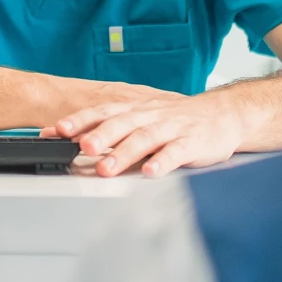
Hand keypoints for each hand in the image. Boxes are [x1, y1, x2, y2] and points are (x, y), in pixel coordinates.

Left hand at [46, 89, 253, 177]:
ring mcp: (172, 128)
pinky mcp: (193, 143)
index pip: (103, 111)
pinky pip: (176, 152)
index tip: (57, 131)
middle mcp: (151, 115)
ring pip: (145, 138)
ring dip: (124, 153)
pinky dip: (162, 161)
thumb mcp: (141, 117)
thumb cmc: (175, 119)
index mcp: (136, 108)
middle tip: (81, 148)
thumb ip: (110, 128)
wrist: (223, 114)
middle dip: (100, 135)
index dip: (80, 120)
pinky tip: (150, 172)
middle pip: (122, 123)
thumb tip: (69, 139)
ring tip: (105, 168)